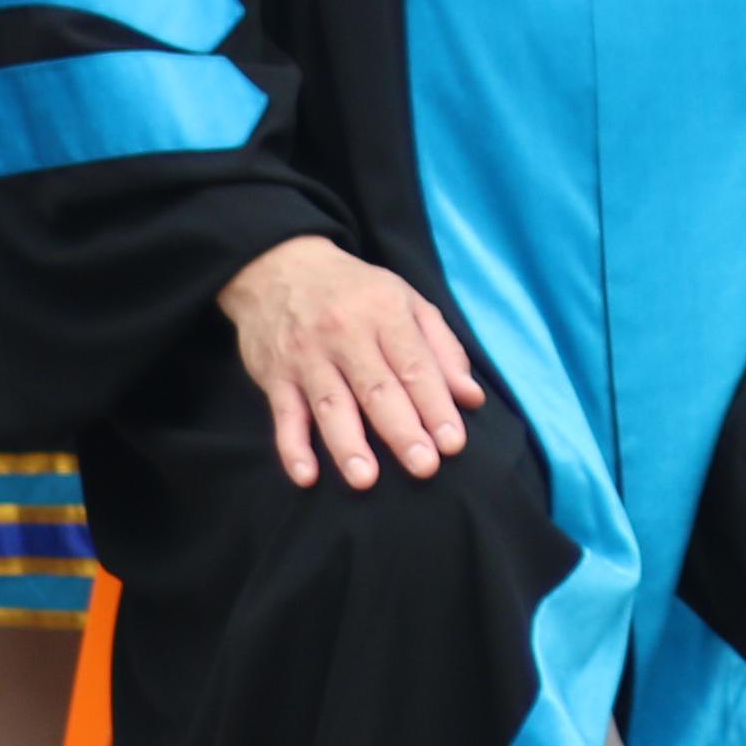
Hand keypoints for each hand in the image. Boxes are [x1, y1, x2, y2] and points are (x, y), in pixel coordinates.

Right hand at [221, 235, 484, 490]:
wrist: (279, 265)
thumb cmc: (355, 291)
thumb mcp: (406, 301)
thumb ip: (442, 350)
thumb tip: (471, 398)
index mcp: (385, 312)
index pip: (414, 365)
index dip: (435, 405)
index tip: (453, 443)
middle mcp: (344, 333)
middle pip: (376, 388)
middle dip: (402, 430)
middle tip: (424, 467)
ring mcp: (306, 355)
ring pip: (331, 404)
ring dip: (347, 444)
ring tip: (366, 480)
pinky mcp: (274, 375)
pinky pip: (284, 415)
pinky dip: (292, 447)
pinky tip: (306, 476)